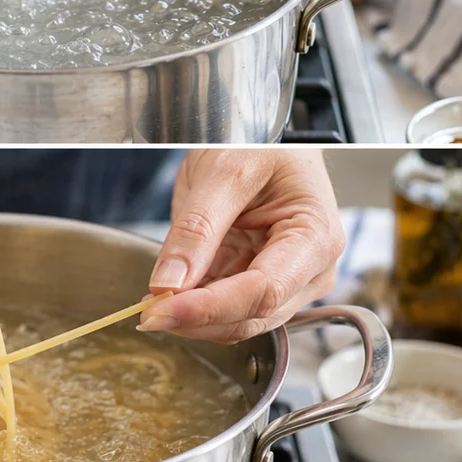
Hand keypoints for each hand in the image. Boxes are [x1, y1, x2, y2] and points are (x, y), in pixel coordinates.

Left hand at [140, 148, 344, 343]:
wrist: (262, 140)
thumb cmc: (261, 145)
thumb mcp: (225, 171)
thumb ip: (198, 228)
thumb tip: (170, 282)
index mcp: (315, 236)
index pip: (264, 291)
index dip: (210, 308)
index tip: (162, 309)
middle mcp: (309, 269)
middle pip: (252, 314)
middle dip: (196, 317)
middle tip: (146, 311)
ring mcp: (287, 281)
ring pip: (237, 321)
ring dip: (192, 317)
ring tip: (153, 300)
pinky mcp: (259, 284)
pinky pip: (225, 308)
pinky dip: (193, 307)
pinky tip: (168, 295)